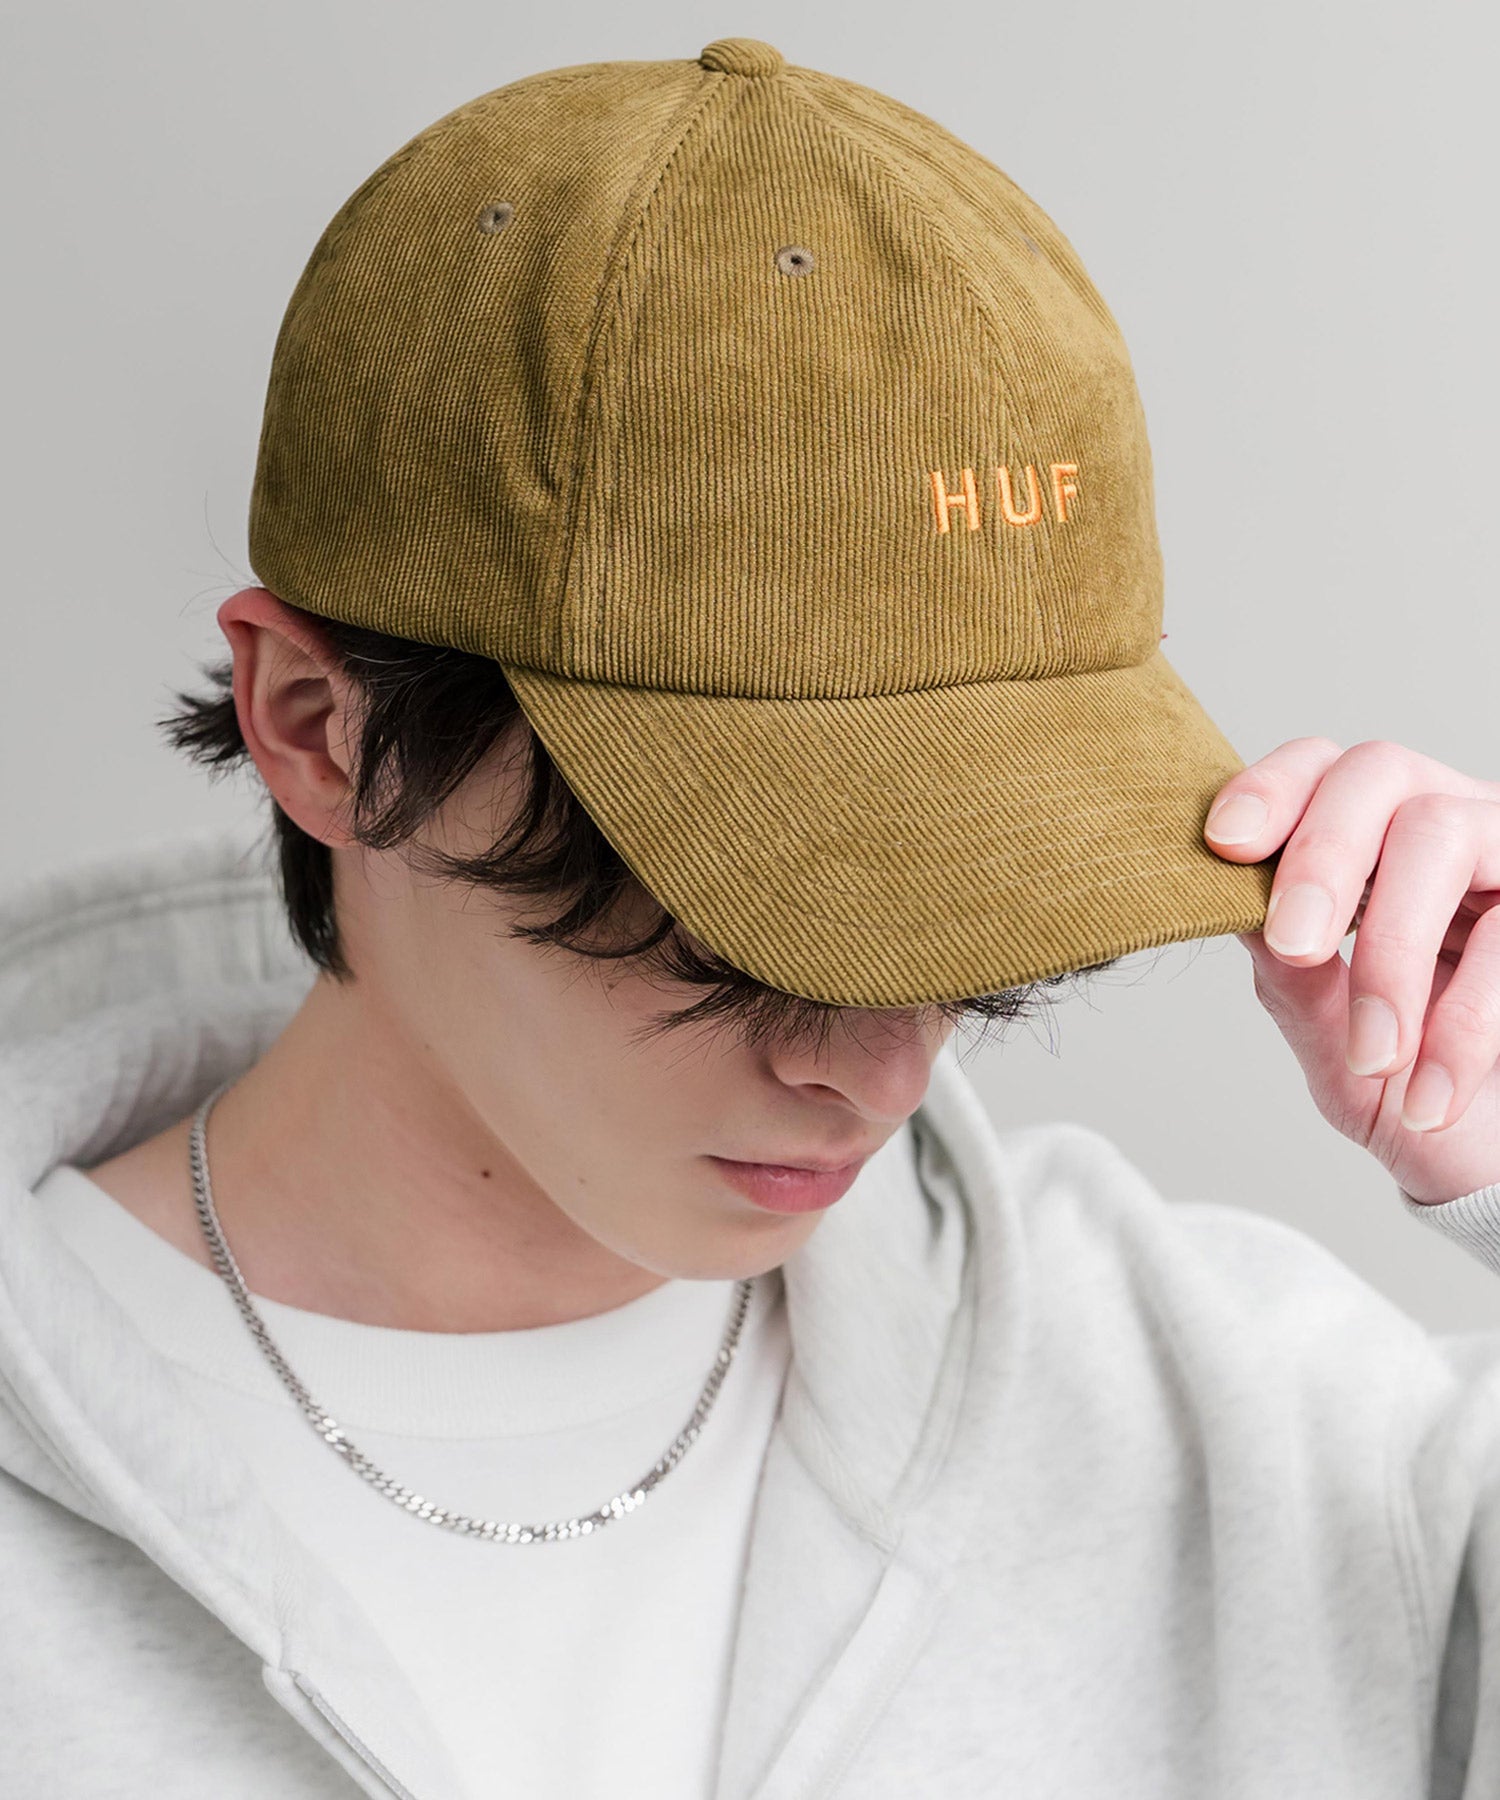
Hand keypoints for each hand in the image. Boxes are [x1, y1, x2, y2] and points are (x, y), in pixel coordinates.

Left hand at [1204, 739, 1499, 1205]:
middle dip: (1322, 855)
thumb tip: (1238, 912)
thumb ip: (1293, 984)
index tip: (1226, 844)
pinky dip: (1462, 1026)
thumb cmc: (1413, 1092)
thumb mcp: (1337, 1051)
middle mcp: (1449, 830)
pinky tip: (1430, 1097)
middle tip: (1295, 947)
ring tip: (1376, 1058)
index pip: (1321, 769)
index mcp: (1374, 848)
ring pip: (1441, 831)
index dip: (1271, 788)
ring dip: (1392, 950)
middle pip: (1378, 771)